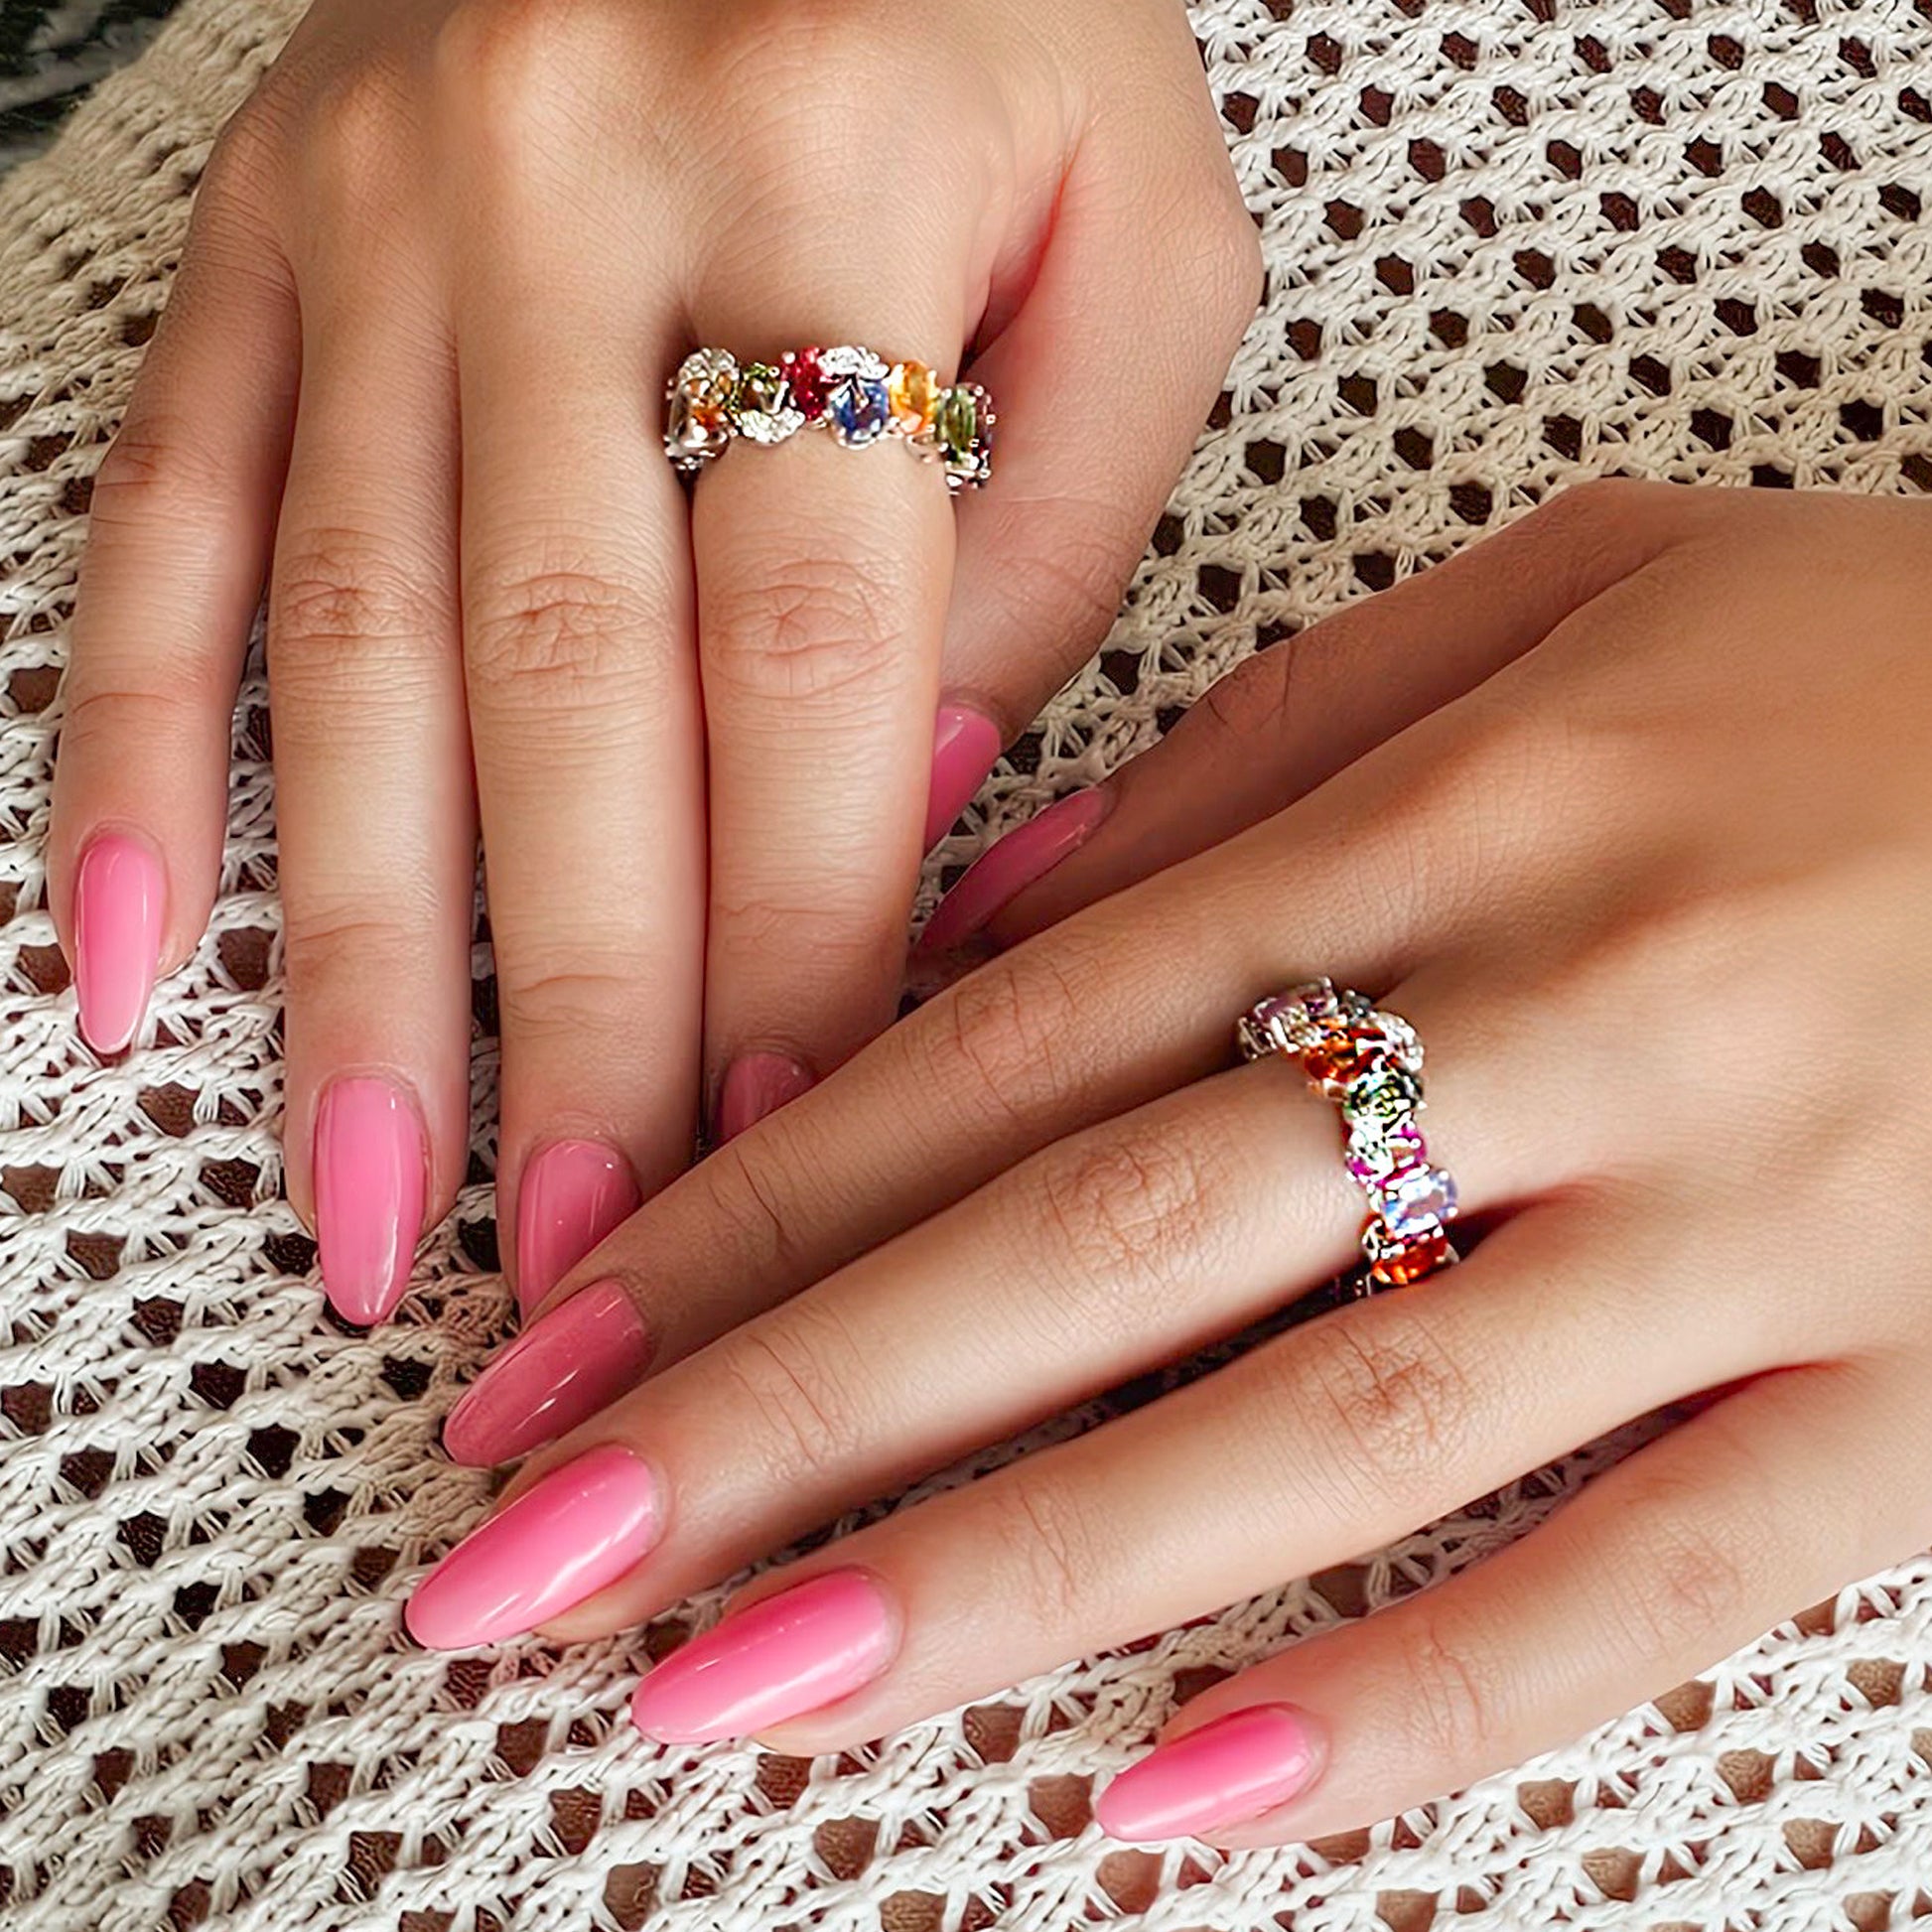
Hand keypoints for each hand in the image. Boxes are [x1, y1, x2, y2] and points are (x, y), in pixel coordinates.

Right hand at [45, 0, 1257, 1323]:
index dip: (796, 935)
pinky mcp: (257, 236)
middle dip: (568, 1010)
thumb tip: (898, 814)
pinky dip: (141, 764)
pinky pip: (163, 521)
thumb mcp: (1143, 232)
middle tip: (577, 1257)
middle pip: (565, 691)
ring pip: (352, 649)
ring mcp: (377, 216)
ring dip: (356, 961)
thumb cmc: (997, 15)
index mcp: (836, 178)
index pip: (810, 658)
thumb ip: (1063, 529)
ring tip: (369, 1208)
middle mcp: (568, 188)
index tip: (796, 1139)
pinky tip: (135, 974)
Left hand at [400, 480, 1931, 1845]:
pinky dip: (1400, 1709)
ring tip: (738, 1701)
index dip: (772, 1196)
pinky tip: (1168, 1812)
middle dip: (791, 1420)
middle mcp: (1568, 1014)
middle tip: (539, 1564)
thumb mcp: (1578, 594)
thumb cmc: (1886, 666)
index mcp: (1458, 807)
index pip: (1024, 1032)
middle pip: (1097, 1246)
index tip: (574, 1337)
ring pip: (1313, 1432)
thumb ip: (1275, 739)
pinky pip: (1628, 1582)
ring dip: (1001, 1582)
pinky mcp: (1912, 1392)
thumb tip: (994, 909)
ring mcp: (1745, 1219)